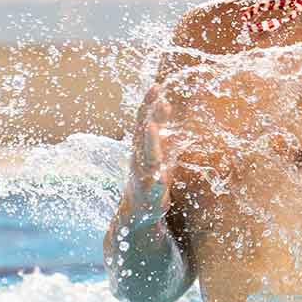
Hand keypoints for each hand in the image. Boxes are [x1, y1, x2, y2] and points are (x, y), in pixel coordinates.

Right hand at [128, 93, 178, 215]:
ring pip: (146, 158)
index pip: (143, 121)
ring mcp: (142, 177)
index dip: (148, 104)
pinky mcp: (148, 197)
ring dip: (150, 143)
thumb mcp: (155, 151)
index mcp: (140, 147)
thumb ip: (160, 129)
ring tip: (154, 128)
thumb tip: (165, 104)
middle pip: (144, 135)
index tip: (155, 86)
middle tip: (159, 102)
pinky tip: (161, 177)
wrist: (135, 215)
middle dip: (151, 118)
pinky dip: (155, 183)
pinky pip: (152, 189)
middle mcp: (138, 159)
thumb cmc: (148, 178)